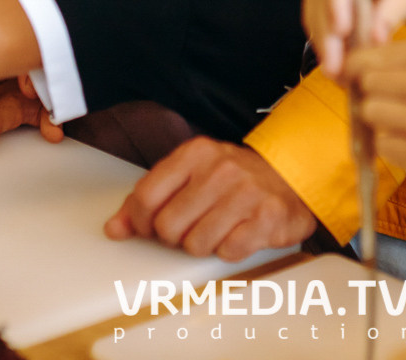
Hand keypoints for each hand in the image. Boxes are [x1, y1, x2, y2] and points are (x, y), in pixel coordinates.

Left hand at [106, 139, 317, 259]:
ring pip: (195, 244)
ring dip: (203, 245)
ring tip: (217, 228)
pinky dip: (229, 250)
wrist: (291, 175)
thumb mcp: (190, 176)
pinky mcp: (268, 217)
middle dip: (174, 237)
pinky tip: (238, 233)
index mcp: (195, 153)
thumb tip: (114, 228)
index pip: (146, 197)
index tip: (151, 228)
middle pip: (168, 226)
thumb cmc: (233, 180)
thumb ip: (149, 199)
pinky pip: (228, 251)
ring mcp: (247, 192)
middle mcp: (221, 168)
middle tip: (191, 228)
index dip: (142, 222)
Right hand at [304, 0, 405, 77]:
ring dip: (323, 39)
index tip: (341, 32)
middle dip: (328, 31)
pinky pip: (314, 9)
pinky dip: (323, 35)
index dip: (337, 0)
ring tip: (336, 72)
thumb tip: (375, 39)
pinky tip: (334, 59)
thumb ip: (395, 11)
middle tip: (336, 68)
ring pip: (315, 2)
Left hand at [349, 37, 405, 197]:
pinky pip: (385, 148)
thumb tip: (354, 69)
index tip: (366, 81)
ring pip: (371, 117)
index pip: (367, 57)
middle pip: (365, 86)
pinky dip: (397, 149)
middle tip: (397, 107)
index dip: (360, 70)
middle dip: (374, 97)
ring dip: (384, 124)